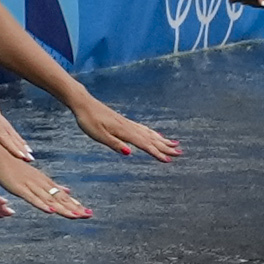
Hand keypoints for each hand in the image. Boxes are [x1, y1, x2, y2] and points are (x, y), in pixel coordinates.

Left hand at [66, 91, 182, 162]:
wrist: (84, 103)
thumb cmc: (89, 120)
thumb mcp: (98, 135)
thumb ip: (114, 144)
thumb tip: (129, 153)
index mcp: (124, 132)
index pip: (144, 145)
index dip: (156, 153)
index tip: (168, 160)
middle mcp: (129, 127)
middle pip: (151, 139)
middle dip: (165, 147)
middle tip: (180, 153)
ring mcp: (127, 123)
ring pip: (149, 133)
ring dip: (162, 140)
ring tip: (175, 144)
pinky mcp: (124, 121)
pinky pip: (143, 129)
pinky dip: (153, 133)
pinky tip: (155, 135)